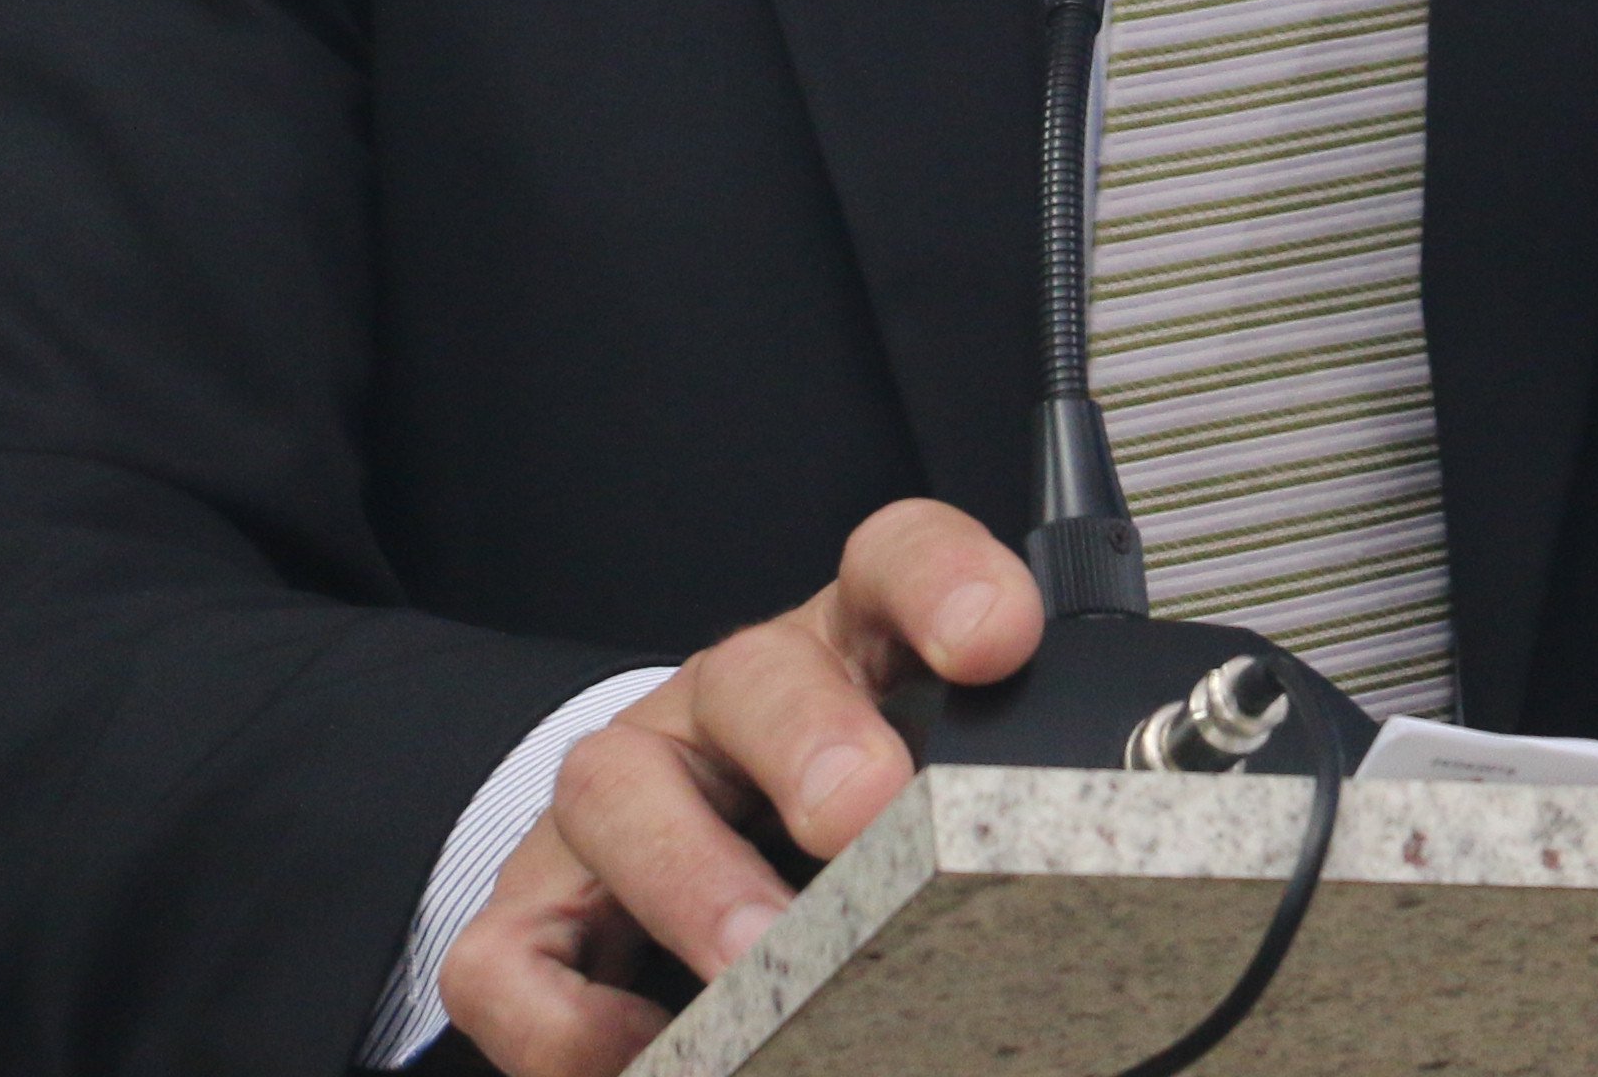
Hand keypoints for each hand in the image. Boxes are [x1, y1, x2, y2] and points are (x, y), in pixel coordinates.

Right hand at [440, 500, 1042, 1076]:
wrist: (653, 876)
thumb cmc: (819, 839)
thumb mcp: (924, 801)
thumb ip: (992, 830)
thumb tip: (1080, 901)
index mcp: (841, 662)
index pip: (892, 568)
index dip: (942, 585)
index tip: (998, 639)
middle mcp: (720, 712)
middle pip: (756, 676)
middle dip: (811, 738)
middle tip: (867, 812)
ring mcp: (615, 800)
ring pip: (617, 791)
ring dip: (692, 877)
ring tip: (757, 962)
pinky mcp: (532, 912)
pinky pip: (517, 954)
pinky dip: (571, 1016)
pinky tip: (648, 1053)